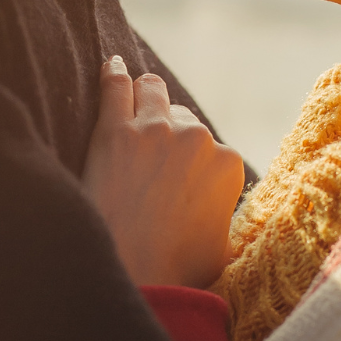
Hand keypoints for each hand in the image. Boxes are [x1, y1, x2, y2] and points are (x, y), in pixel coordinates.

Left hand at [82, 57, 244, 287]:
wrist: (134, 274)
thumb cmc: (177, 270)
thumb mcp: (222, 247)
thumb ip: (224, 217)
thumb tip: (219, 216)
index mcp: (228, 162)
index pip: (209, 145)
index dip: (190, 160)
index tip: (175, 173)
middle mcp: (197, 137)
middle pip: (181, 117)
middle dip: (168, 131)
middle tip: (149, 152)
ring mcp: (155, 129)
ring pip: (152, 90)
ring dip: (145, 93)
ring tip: (134, 92)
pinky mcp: (115, 129)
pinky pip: (115, 86)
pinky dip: (113, 73)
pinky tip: (111, 65)